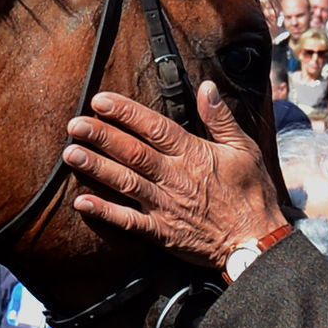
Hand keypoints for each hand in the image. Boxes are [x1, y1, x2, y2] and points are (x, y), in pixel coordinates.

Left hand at [63, 87, 286, 266]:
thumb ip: (220, 119)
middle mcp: (175, 177)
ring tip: (71, 154)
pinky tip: (82, 202)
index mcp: (193, 154)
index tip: (100, 101)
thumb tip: (206, 87)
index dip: (125, 112)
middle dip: (101, 136)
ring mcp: (165, 206)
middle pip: (132, 152)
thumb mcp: (244, 150)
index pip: (154, 127)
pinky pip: (129, 221)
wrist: (256, 240)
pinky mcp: (162, 232)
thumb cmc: (251, 194)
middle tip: (75, 124)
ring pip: (125, 182)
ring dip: (96, 167)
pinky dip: (105, 212)